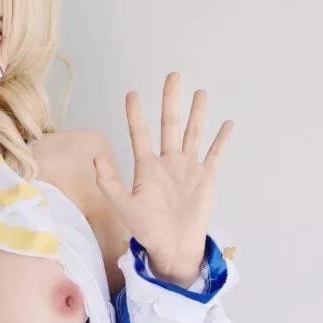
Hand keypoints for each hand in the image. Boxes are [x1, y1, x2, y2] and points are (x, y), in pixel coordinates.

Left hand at [93, 72, 233, 283]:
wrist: (172, 246)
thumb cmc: (146, 228)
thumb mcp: (122, 205)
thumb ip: (108, 182)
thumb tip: (95, 158)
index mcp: (146, 167)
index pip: (140, 133)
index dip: (135, 114)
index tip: (132, 93)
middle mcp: (167, 162)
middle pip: (169, 124)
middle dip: (170, 100)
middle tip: (172, 76)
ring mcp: (187, 167)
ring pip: (192, 133)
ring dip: (196, 113)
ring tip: (199, 92)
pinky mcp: (205, 177)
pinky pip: (214, 153)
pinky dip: (221, 139)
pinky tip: (227, 123)